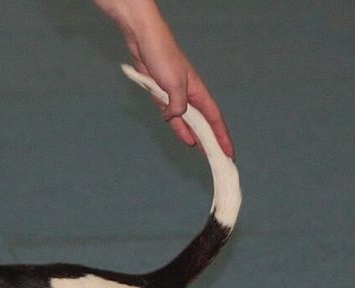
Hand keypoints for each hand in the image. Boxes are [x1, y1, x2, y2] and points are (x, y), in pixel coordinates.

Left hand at [94, 0, 233, 157]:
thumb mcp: (173, 83)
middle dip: (212, 140)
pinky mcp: (163, 96)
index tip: (229, 152)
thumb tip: (175, 118)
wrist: (145, 43)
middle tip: (219, 158)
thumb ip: (177, 105)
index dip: (222, 137)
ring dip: (196, 137)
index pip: (214, 119)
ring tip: (204, 152)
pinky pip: (173, 118)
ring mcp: (176, 97)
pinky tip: (185, 138)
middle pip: (204, 124)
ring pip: (189, 123)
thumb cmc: (163, 58)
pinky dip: (179, 128)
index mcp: (198, 93)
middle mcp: (190, 96)